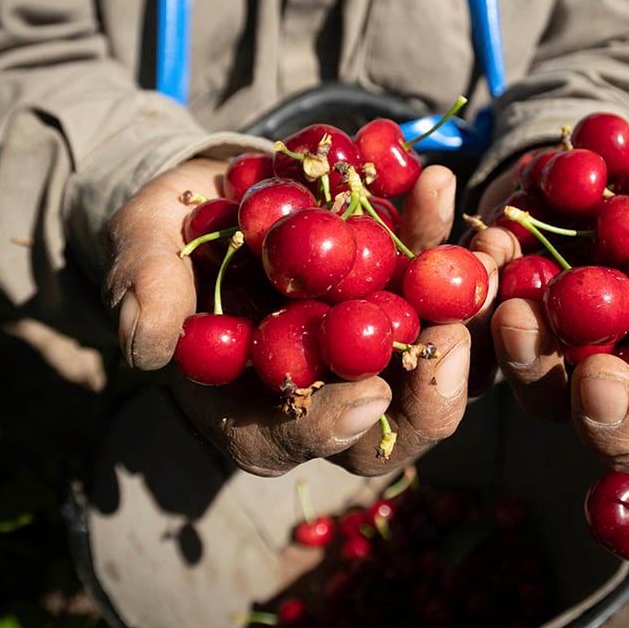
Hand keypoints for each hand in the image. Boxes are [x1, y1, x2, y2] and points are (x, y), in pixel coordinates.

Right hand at [105, 156, 497, 475]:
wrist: (213, 187)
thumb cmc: (168, 233)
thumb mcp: (143, 248)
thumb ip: (143, 288)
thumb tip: (149, 344)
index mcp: (255, 404)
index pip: (296, 440)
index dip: (331, 427)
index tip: (366, 395)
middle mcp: (327, 384)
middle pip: (392, 420)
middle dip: (431, 387)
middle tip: (453, 337)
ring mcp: (374, 339)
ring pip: (436, 354)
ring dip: (468, 313)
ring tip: (485, 258)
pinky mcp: (404, 290)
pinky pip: (443, 287)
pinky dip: (457, 252)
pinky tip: (465, 212)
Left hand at [473, 144, 628, 473]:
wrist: (592, 162)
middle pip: (625, 432)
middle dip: (613, 413)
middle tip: (601, 376)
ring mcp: (560, 366)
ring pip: (545, 399)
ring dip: (532, 365)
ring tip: (519, 316)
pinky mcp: (501, 337)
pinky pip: (484, 342)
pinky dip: (482, 305)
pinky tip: (488, 256)